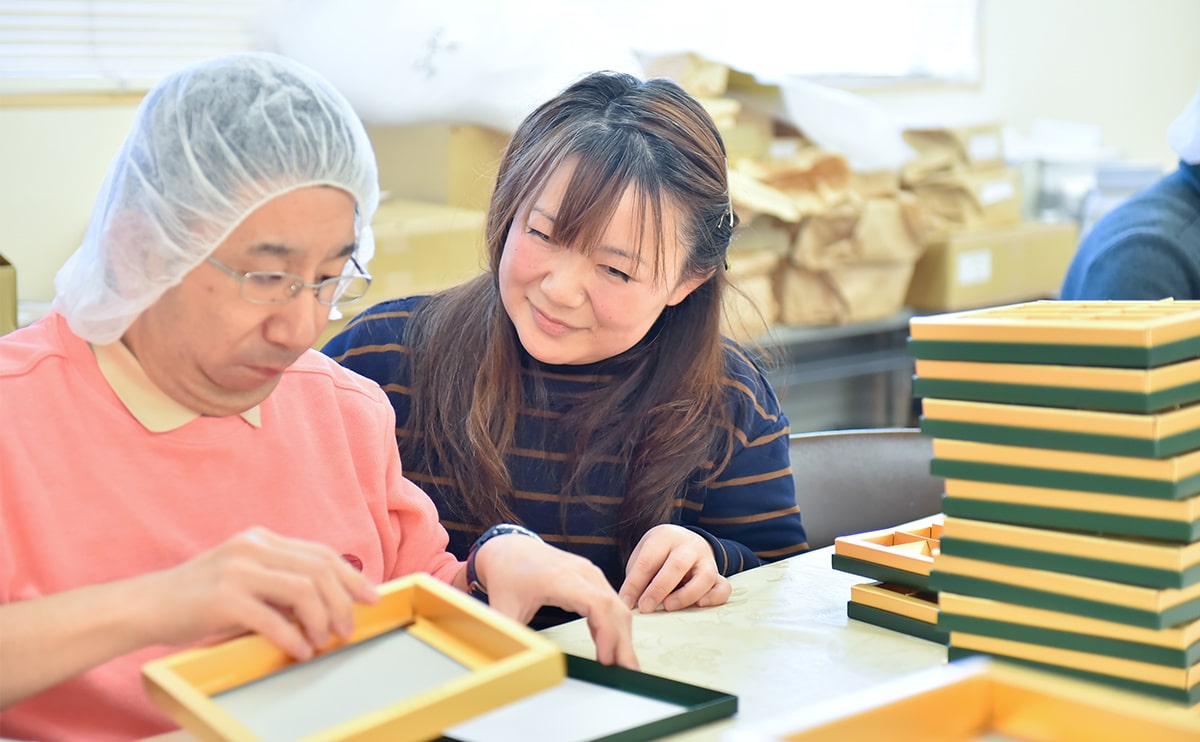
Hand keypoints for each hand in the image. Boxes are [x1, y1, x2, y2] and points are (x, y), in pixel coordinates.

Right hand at [142, 526, 378, 659]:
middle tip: (348, 628)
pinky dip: (294, 637)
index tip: (370, 596)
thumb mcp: (242, 577)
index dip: (351, 576)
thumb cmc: (197, 598)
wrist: (145, 605)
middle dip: (343, 600)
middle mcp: (252, 548)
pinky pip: (274, 619)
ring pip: (304, 590)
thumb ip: (278, 581)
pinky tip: (300, 650)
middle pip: (319, 569)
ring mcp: (238, 571)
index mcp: (260, 539)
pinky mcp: (223, 599)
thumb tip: (327, 601)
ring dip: (323, 619)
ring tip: (325, 640)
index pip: (320, 553)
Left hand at [470, 535, 637, 669]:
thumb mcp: (503, 608)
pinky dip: (614, 626)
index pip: (597, 604)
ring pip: (617, 606)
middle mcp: (582, 572)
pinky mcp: (592, 579)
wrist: (509, 548)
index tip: (606, 659)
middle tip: (628, 672)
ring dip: (622, 636)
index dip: (606, 633)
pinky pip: (611, 603)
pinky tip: (611, 646)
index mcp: (561, 578)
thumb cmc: (507, 574)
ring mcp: (590, 574)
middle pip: (614, 608)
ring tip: (624, 665)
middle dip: (623, 642)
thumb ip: (511, 636)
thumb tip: (516, 662)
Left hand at [619, 525, 731, 613]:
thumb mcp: (643, 556)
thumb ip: (637, 577)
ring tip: (668, 607)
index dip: (635, 583)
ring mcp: (706, 559)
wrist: (683, 543)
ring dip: (685, 595)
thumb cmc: (657, 555)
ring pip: (704, 577)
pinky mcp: (718, 575)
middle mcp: (689, 545)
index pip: (648, 560)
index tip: (626, 602)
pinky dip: (714, 597)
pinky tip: (700, 605)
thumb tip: (628, 604)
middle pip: (677, 565)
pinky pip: (723, 586)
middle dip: (658, 589)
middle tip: (645, 607)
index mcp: (665, 535)